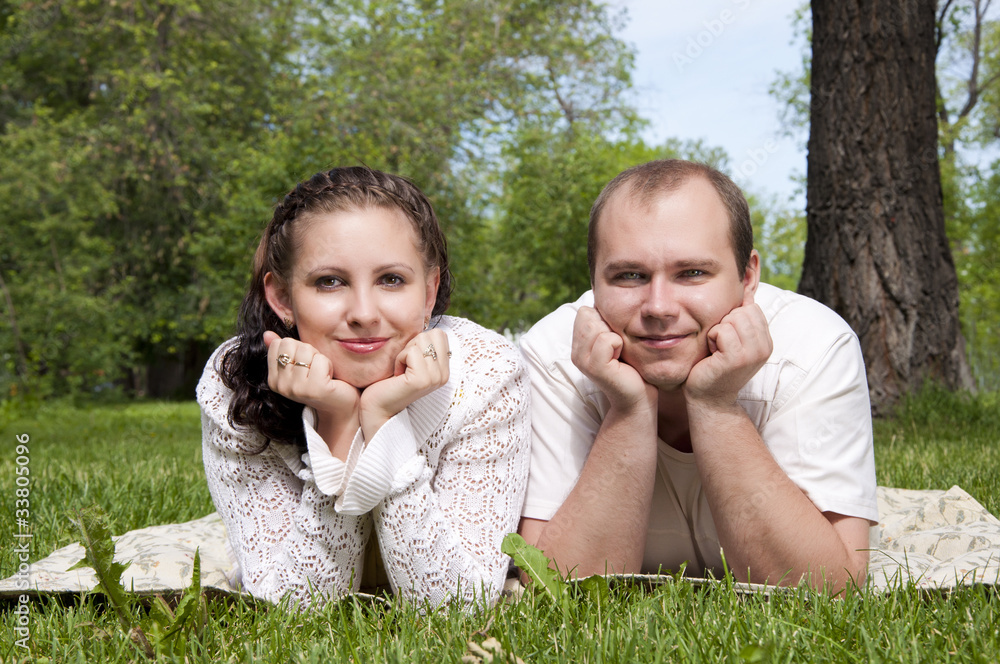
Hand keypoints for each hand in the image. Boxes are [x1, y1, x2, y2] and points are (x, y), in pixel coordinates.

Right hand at [264, 331, 360, 447]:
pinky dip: (328, 365)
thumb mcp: (299, 365)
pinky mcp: (315, 389)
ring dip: (319, 358)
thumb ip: (283, 350)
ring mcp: (297, 389)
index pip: (278, 343)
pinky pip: (320, 360)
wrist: (340, 407)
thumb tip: (267, 334)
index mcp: (274, 380)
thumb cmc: (321, 382)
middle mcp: (281, 386)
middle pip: (291, 344)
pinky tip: (329, 378)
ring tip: (322, 374)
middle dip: (307, 351)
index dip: (297, 348)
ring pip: (306, 350)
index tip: (305, 364)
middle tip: (315, 368)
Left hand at [358, 329, 450, 438]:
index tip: (409, 361)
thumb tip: (424, 316)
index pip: (439, 333)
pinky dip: (399, 359)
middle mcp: (444, 374)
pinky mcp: (423, 380)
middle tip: (404, 365)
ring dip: (404, 352)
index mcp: (444, 369)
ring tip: (400, 370)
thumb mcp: (410, 359)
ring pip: (421, 340)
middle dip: (412, 345)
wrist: (377, 408)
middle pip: (432, 334)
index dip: (418, 342)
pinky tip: (396, 375)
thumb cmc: (388, 381)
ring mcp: (436, 378)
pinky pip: (411, 352)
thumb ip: (422, 345)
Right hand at [571, 306, 655, 411]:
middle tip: (618, 348)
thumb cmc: (631, 366)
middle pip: (589, 315)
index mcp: (578, 344)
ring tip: (619, 353)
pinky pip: (607, 339)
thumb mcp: (615, 339)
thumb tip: (603, 295)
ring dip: (615, 335)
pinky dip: (619, 344)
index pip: (585, 311)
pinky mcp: (595, 367)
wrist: (638, 395)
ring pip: (597, 325)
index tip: (614, 340)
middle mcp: (576, 352)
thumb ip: (604, 322)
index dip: (604, 319)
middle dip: (609, 326)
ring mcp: (582, 361)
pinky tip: (620, 359)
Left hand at [683, 290, 772, 407]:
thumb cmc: (716, 366)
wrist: (709, 398)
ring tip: (717, 349)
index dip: (733, 318)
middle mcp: (764, 347)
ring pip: (733, 318)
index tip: (728, 340)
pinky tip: (712, 354)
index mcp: (766, 342)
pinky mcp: (736, 358)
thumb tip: (746, 289)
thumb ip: (742, 319)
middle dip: (725, 323)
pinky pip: (722, 330)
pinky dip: (712, 338)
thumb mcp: (735, 340)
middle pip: (742, 310)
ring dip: (718, 331)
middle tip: (720, 345)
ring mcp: (752, 354)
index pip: (752, 308)